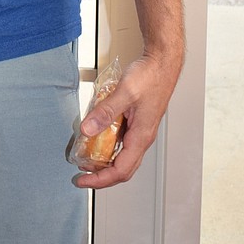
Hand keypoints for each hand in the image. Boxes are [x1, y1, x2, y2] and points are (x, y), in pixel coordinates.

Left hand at [73, 51, 182, 190]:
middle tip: (81, 176)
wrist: (162, 63)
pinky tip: (96, 137)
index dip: (101, 179)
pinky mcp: (137, 121)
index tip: (83, 180)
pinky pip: (122, 141)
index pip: (121, 170)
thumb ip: (105, 112)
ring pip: (123, 156)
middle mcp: (143, 137)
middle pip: (123, 168)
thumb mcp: (124, 93)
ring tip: (85, 159)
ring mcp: (140, 130)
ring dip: (104, 162)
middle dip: (101, 176)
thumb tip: (87, 130)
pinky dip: (108, 145)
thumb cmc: (150, 76)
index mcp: (142, 136)